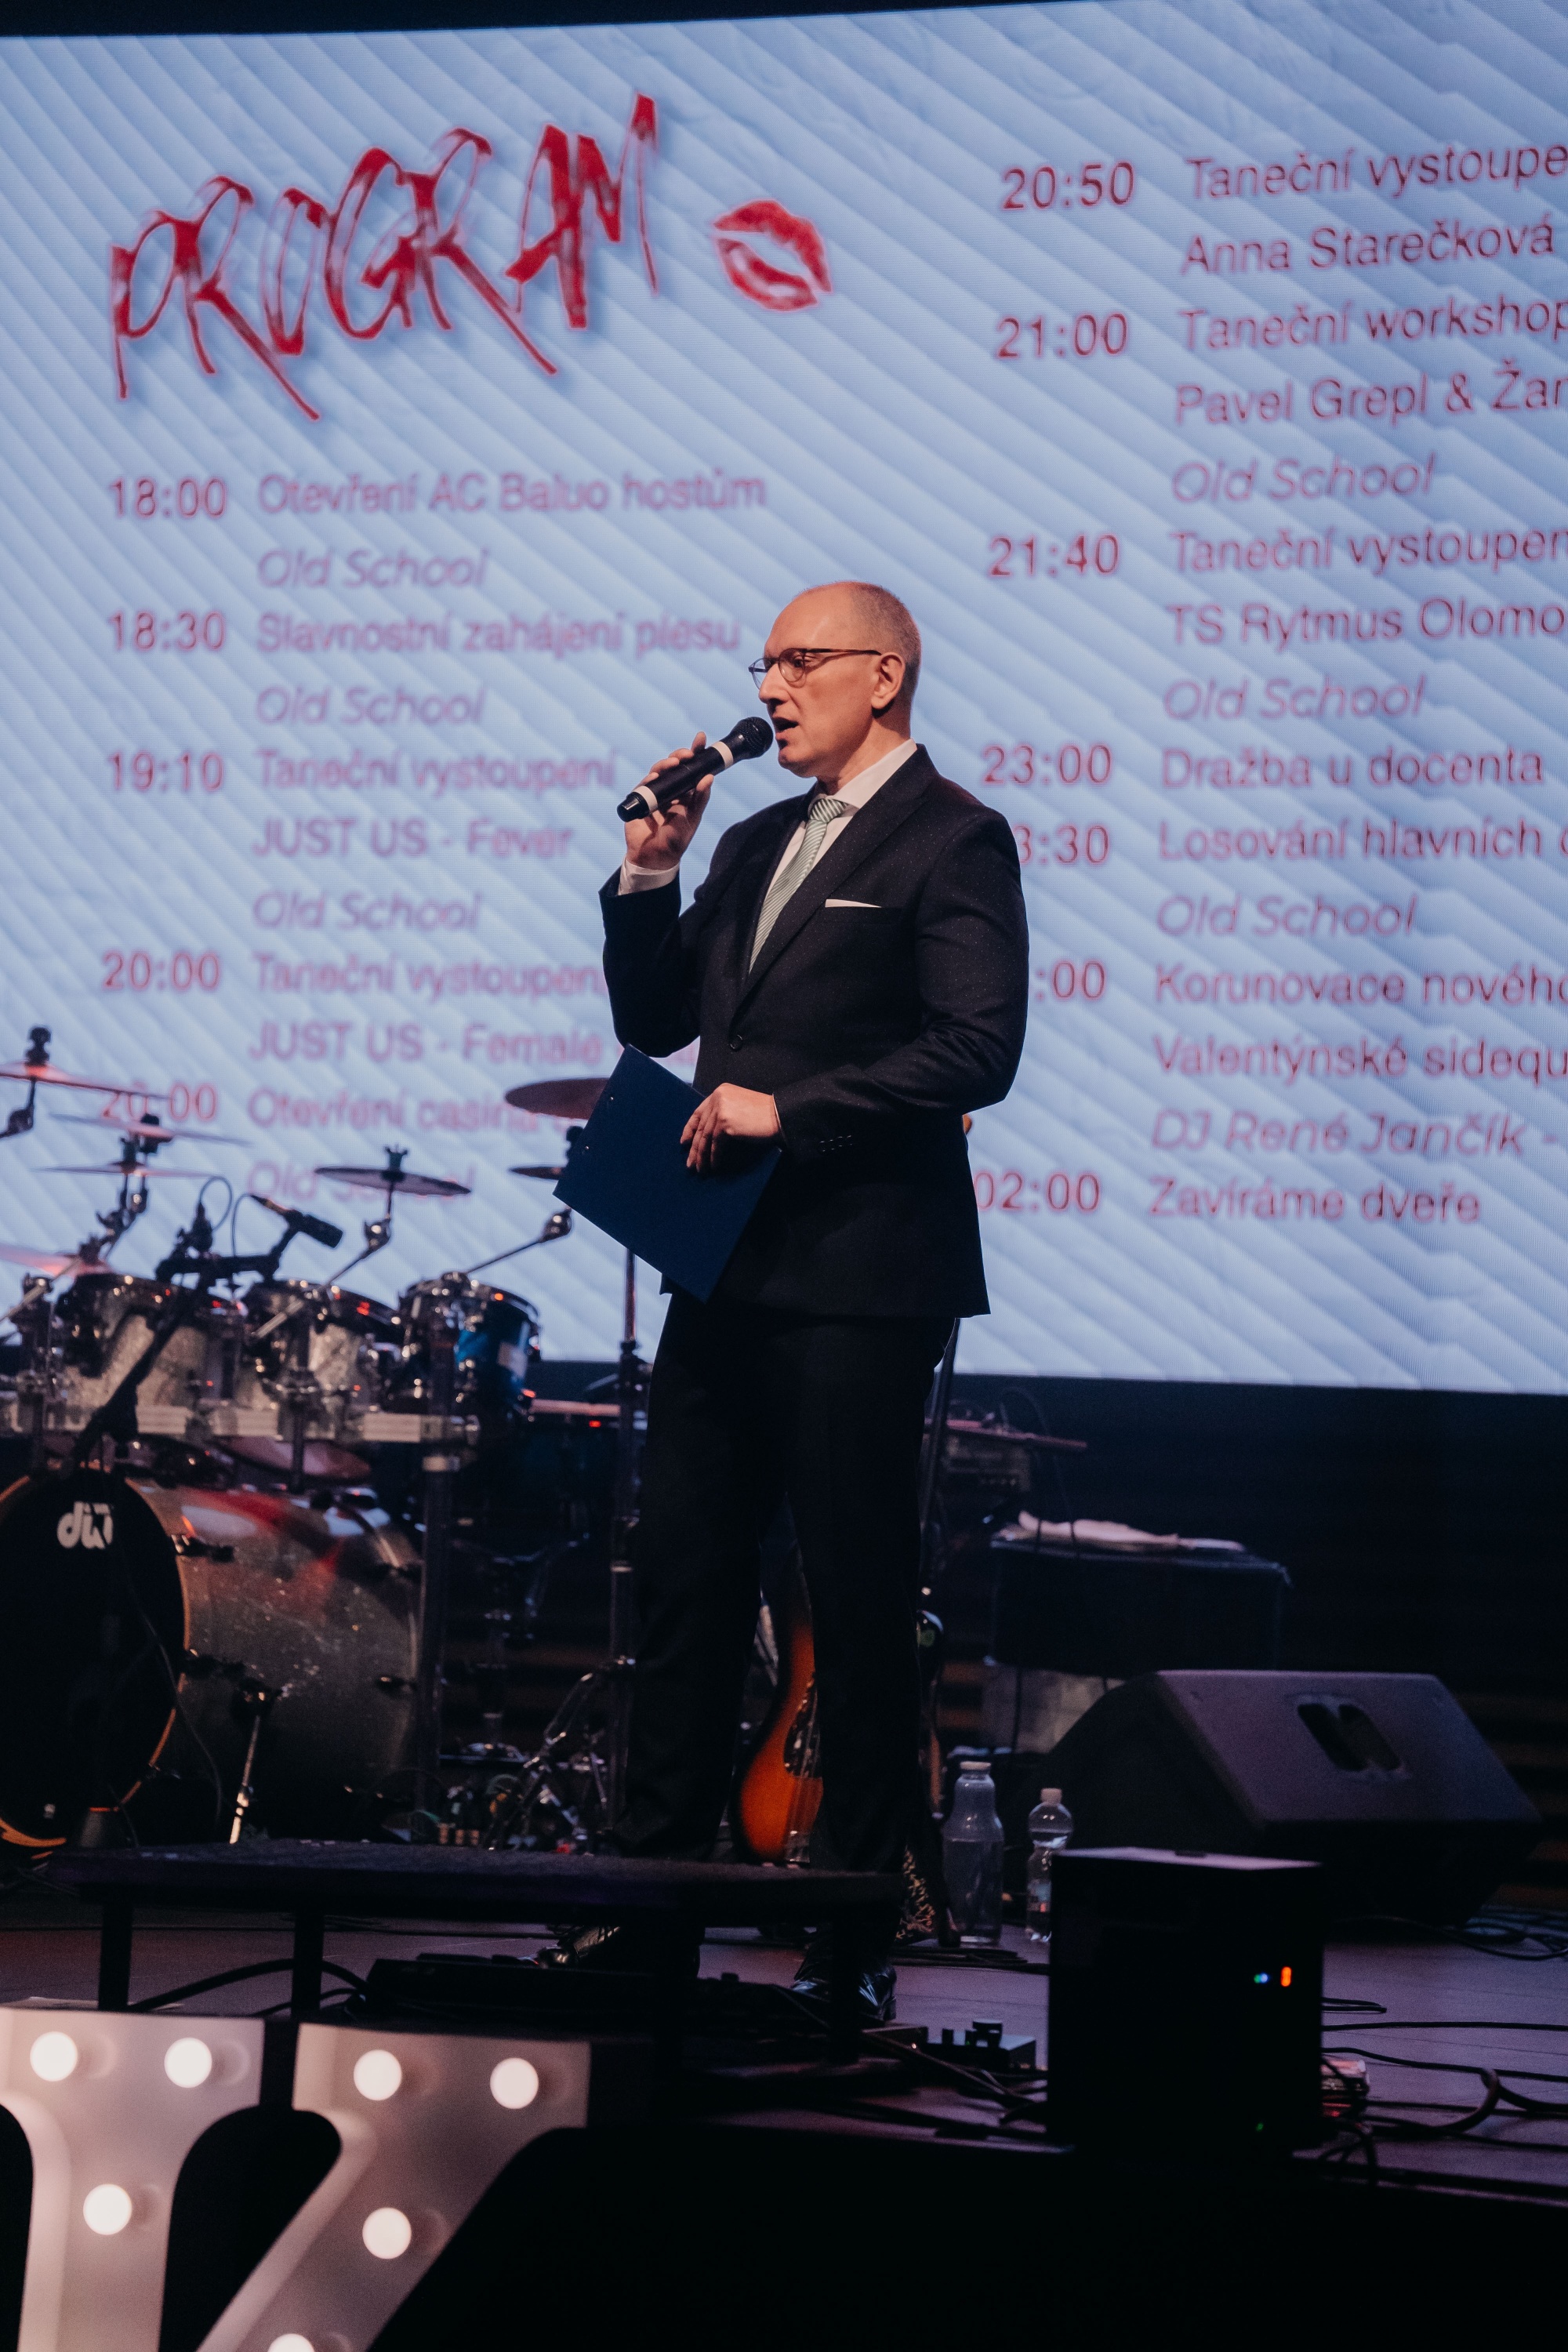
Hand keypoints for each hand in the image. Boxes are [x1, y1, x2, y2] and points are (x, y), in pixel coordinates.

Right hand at [623, 734, 714, 870]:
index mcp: (685, 791)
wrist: (655, 857)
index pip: (691, 767)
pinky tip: (654, 778)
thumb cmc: (676, 839)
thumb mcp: (693, 818)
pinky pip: (643, 785)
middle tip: (687, 754)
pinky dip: (649, 780)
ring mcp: (654, 793)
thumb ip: (700, 799)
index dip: (695, 752)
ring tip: (674, 763)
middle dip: (679, 755)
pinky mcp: (640, 799)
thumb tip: (709, 777)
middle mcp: (670, 789)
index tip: (701, 738)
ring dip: (665, 764)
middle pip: (674, 765)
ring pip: (658, 771)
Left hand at [681, 1084, 780, 1171]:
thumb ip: (723, 1113)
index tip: (684, 1143)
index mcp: (720, 1092)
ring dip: (702, 1156)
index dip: (690, 1129)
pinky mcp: (725, 1123)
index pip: (699, 1112)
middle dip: (695, 1148)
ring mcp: (721, 1109)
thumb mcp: (739, 1107)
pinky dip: (714, 1157)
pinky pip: (715, 1144)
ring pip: (706, 1138)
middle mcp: (718, 1098)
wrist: (781, 1116)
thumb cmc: (765, 1115)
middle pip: (701, 1127)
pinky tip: (714, 1166)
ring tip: (700, 1169)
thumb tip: (708, 1135)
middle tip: (691, 1163)